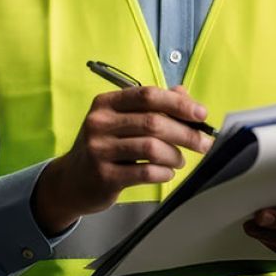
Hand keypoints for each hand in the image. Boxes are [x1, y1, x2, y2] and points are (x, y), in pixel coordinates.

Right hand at [32, 85, 213, 235]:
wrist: (72, 180)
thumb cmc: (103, 147)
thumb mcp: (119, 121)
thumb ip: (150, 107)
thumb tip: (184, 95)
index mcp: (105, 103)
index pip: (146, 95)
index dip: (177, 103)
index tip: (201, 114)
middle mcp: (100, 122)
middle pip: (153, 122)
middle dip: (186, 133)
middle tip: (203, 143)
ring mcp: (100, 149)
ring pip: (152, 148)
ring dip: (175, 155)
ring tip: (179, 160)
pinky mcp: (104, 175)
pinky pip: (145, 172)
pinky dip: (163, 172)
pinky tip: (165, 172)